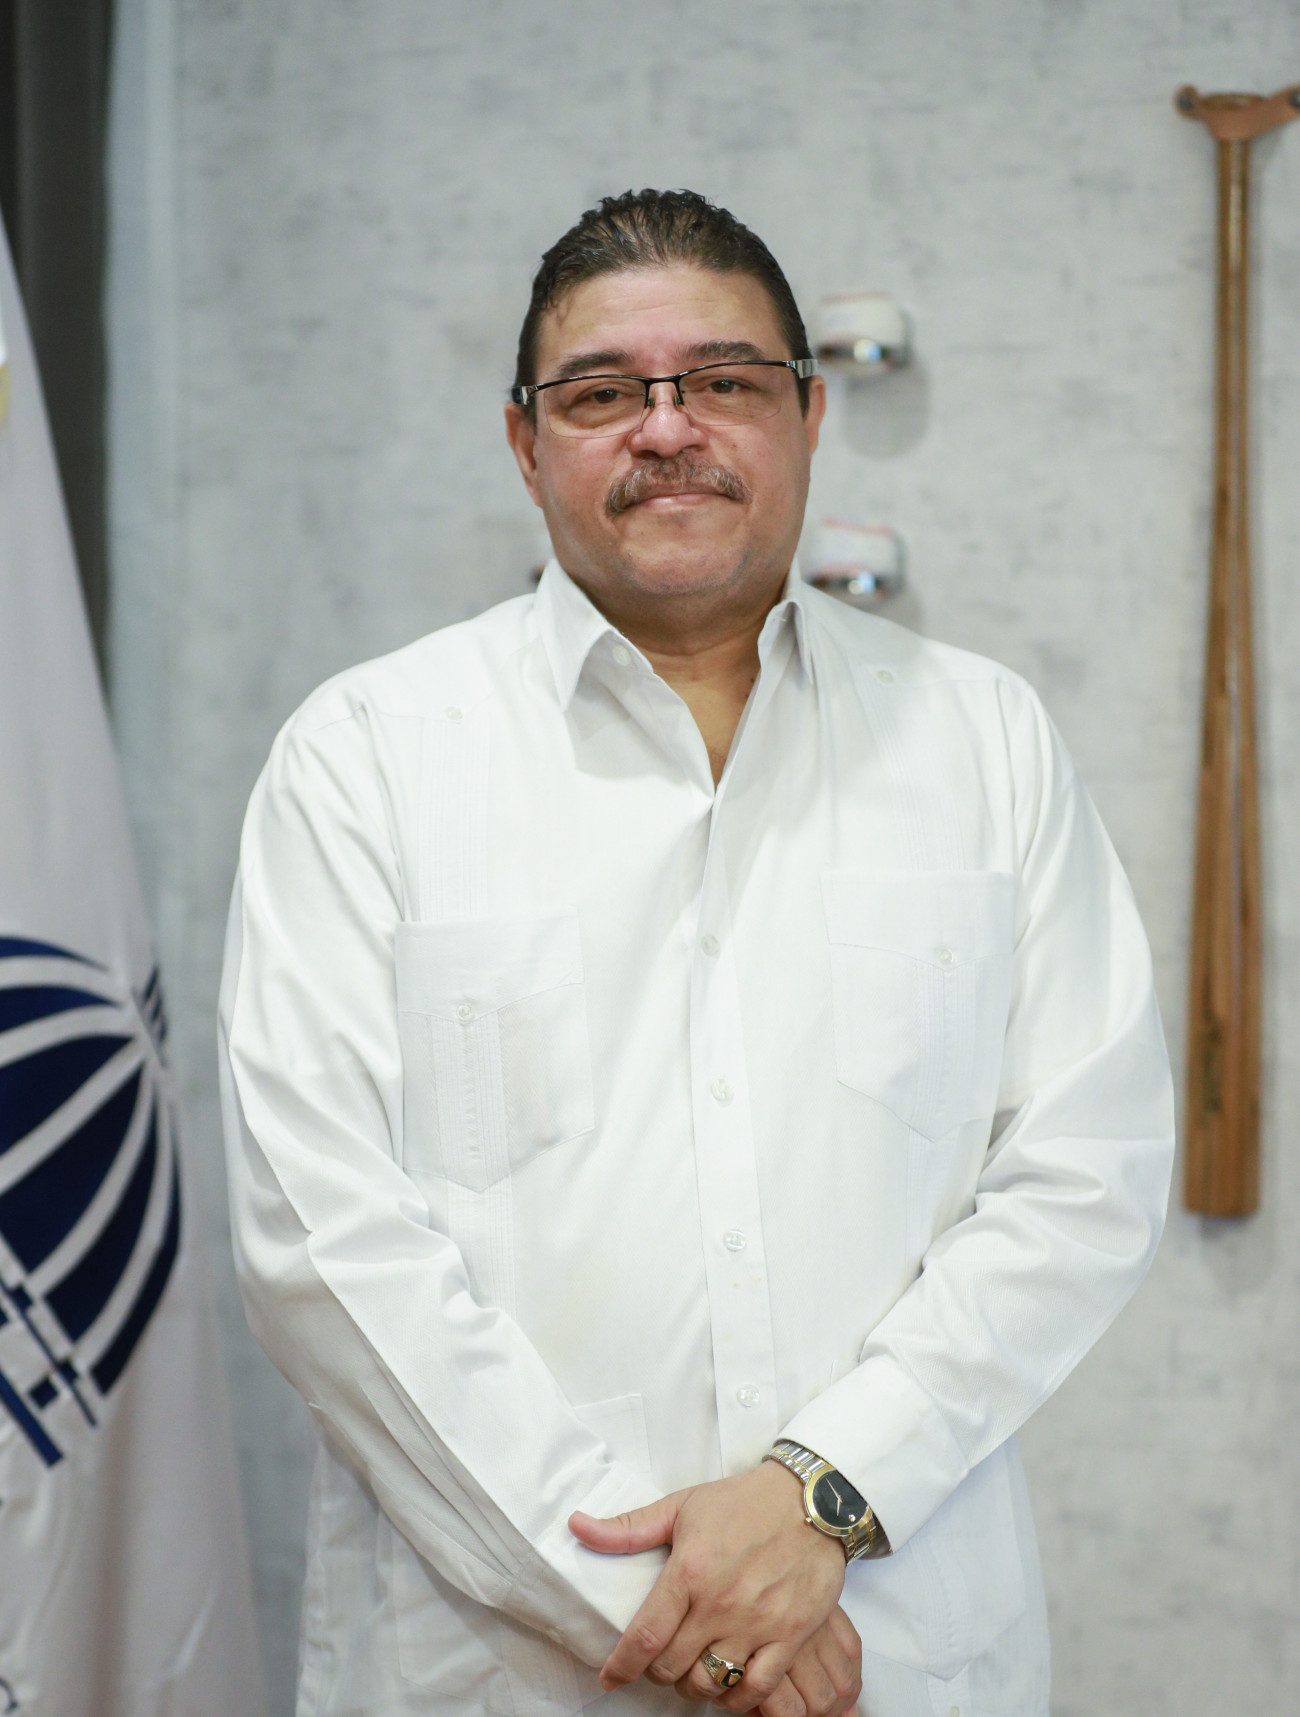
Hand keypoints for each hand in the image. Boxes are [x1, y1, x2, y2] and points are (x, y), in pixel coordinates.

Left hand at [569, 1459, 844, 1712]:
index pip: (644, 1636)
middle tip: (659, 1663)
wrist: (812, 1500)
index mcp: (690, 1571)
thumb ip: (628, 1527)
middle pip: (673, 1667)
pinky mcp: (791, 1636)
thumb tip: (578, 1526)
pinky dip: (737, 1698)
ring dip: (694, 1685)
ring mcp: (758, 1623)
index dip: (621, 1666)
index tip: (610, 1676)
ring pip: (711, 1683)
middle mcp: (721, 1603)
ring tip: (692, 1670)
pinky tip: (729, 1683)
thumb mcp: (681, 1506)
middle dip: (657, 1672)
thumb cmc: (743, 1502)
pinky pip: (757, 1689)